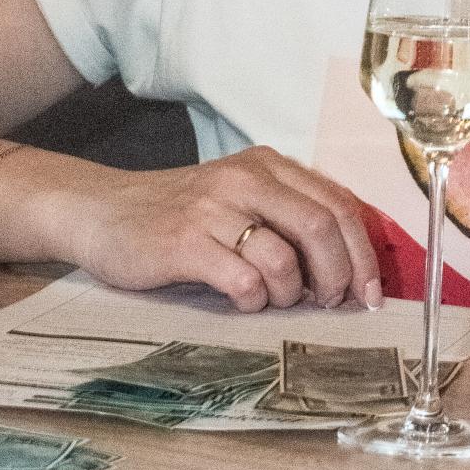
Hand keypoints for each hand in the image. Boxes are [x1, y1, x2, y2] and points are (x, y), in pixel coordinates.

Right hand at [62, 149, 383, 311]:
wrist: (100, 211)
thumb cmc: (177, 214)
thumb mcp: (237, 199)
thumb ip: (285, 218)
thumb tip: (344, 268)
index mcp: (267, 166)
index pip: (338, 204)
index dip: (362, 253)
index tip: (369, 292)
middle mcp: (245, 179)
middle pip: (321, 227)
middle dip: (337, 275)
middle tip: (329, 303)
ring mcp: (213, 208)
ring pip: (284, 257)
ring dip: (290, 292)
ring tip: (274, 300)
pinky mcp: (184, 241)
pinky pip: (242, 278)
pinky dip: (254, 300)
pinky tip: (242, 300)